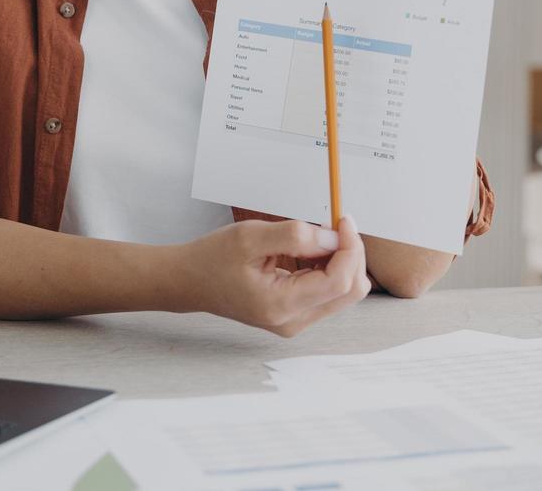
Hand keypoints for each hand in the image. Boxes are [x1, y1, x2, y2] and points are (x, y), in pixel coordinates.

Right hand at [178, 216, 369, 336]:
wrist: (190, 281)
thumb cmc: (213, 258)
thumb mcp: (250, 237)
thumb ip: (295, 236)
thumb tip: (333, 239)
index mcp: (280, 305)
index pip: (339, 282)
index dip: (350, 248)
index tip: (344, 220)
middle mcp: (292, 321)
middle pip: (349, 291)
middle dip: (351, 254)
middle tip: (335, 225)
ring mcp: (295, 321)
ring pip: (342, 292)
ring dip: (340, 260)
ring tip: (315, 237)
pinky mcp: (295, 315)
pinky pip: (328, 292)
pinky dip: (328, 267)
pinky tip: (310, 251)